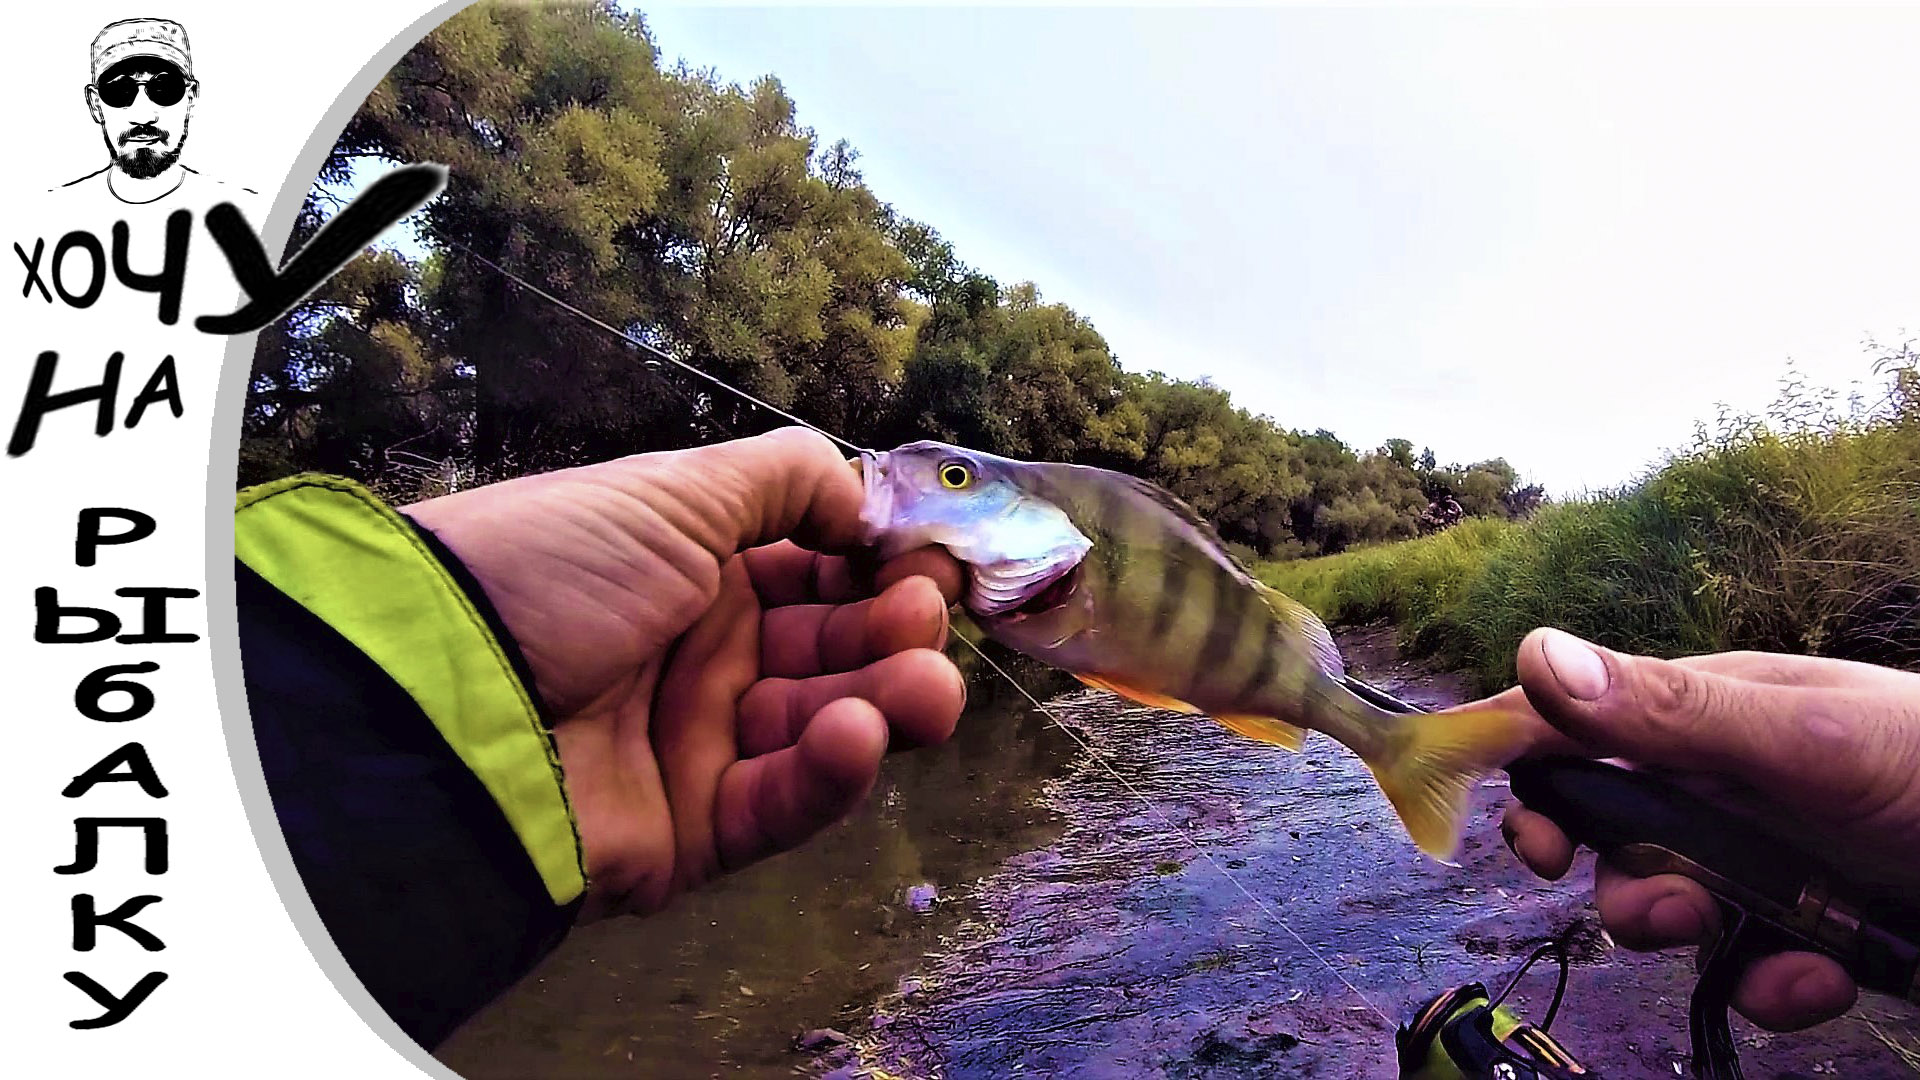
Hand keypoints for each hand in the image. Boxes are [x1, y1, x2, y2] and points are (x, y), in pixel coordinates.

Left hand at [404, 427, 968, 920]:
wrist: (438, 692)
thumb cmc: (555, 569)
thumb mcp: (671, 492)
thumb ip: (788, 481)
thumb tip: (865, 500)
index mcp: (697, 570)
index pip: (819, 573)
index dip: (879, 569)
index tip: (928, 563)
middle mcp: (705, 655)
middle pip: (833, 650)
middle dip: (895, 635)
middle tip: (928, 621)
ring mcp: (699, 746)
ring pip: (822, 728)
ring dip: (885, 702)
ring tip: (926, 688)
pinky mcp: (692, 832)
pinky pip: (780, 804)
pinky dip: (829, 773)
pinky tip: (855, 735)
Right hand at [1498, 627, 1919, 1030]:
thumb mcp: (1810, 737)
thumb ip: (1673, 710)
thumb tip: (1532, 655)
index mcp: (1705, 711)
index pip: (1572, 715)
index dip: (1501, 746)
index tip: (1443, 788)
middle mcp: (1719, 781)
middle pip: (1599, 823)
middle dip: (1583, 857)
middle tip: (1569, 871)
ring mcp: (1758, 856)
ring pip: (1660, 901)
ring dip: (1668, 924)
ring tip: (1714, 929)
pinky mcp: (1801, 928)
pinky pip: (1742, 968)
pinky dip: (1767, 984)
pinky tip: (1819, 977)